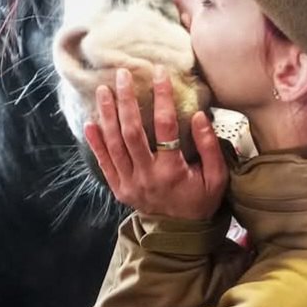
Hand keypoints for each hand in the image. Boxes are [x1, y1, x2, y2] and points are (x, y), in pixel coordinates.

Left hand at [84, 66, 227, 219]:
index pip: (165, 127)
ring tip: (103, 90)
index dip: (162, 97)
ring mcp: (129, 183)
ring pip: (114, 144)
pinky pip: (104, 162)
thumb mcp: (216, 177)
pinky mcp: (118, 188)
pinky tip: (90, 122)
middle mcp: (147, 176)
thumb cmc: (201, 200)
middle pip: (131, 132)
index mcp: (172, 171)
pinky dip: (96, 142)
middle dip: (126, 100)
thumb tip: (199, 115)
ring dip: (107, 115)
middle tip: (122, 75)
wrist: (180, 233)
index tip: (159, 73)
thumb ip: (209, 146)